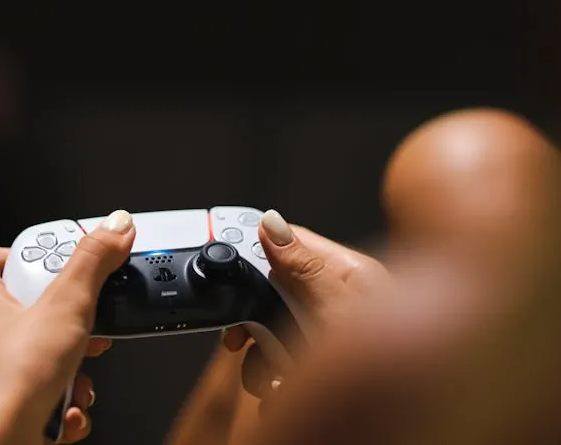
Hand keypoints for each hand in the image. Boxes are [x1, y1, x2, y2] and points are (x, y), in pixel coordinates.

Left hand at [0, 210, 136, 444]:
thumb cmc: (5, 388)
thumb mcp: (66, 310)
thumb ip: (93, 263)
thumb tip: (115, 226)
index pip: (0, 252)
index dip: (39, 254)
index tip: (73, 261)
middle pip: (28, 304)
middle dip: (68, 323)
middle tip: (86, 325)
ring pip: (35, 351)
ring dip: (68, 367)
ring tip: (78, 375)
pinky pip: (33, 388)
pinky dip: (57, 399)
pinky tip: (67, 410)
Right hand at [222, 209, 387, 404]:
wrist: (413, 418)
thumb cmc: (402, 366)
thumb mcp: (342, 309)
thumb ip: (304, 268)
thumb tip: (271, 224)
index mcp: (350, 276)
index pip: (289, 243)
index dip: (254, 248)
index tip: (227, 264)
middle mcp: (338, 305)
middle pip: (272, 294)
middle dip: (255, 321)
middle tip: (245, 339)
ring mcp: (327, 340)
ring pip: (270, 338)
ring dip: (262, 363)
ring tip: (277, 379)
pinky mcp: (319, 373)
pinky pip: (280, 371)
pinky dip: (273, 385)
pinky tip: (282, 394)